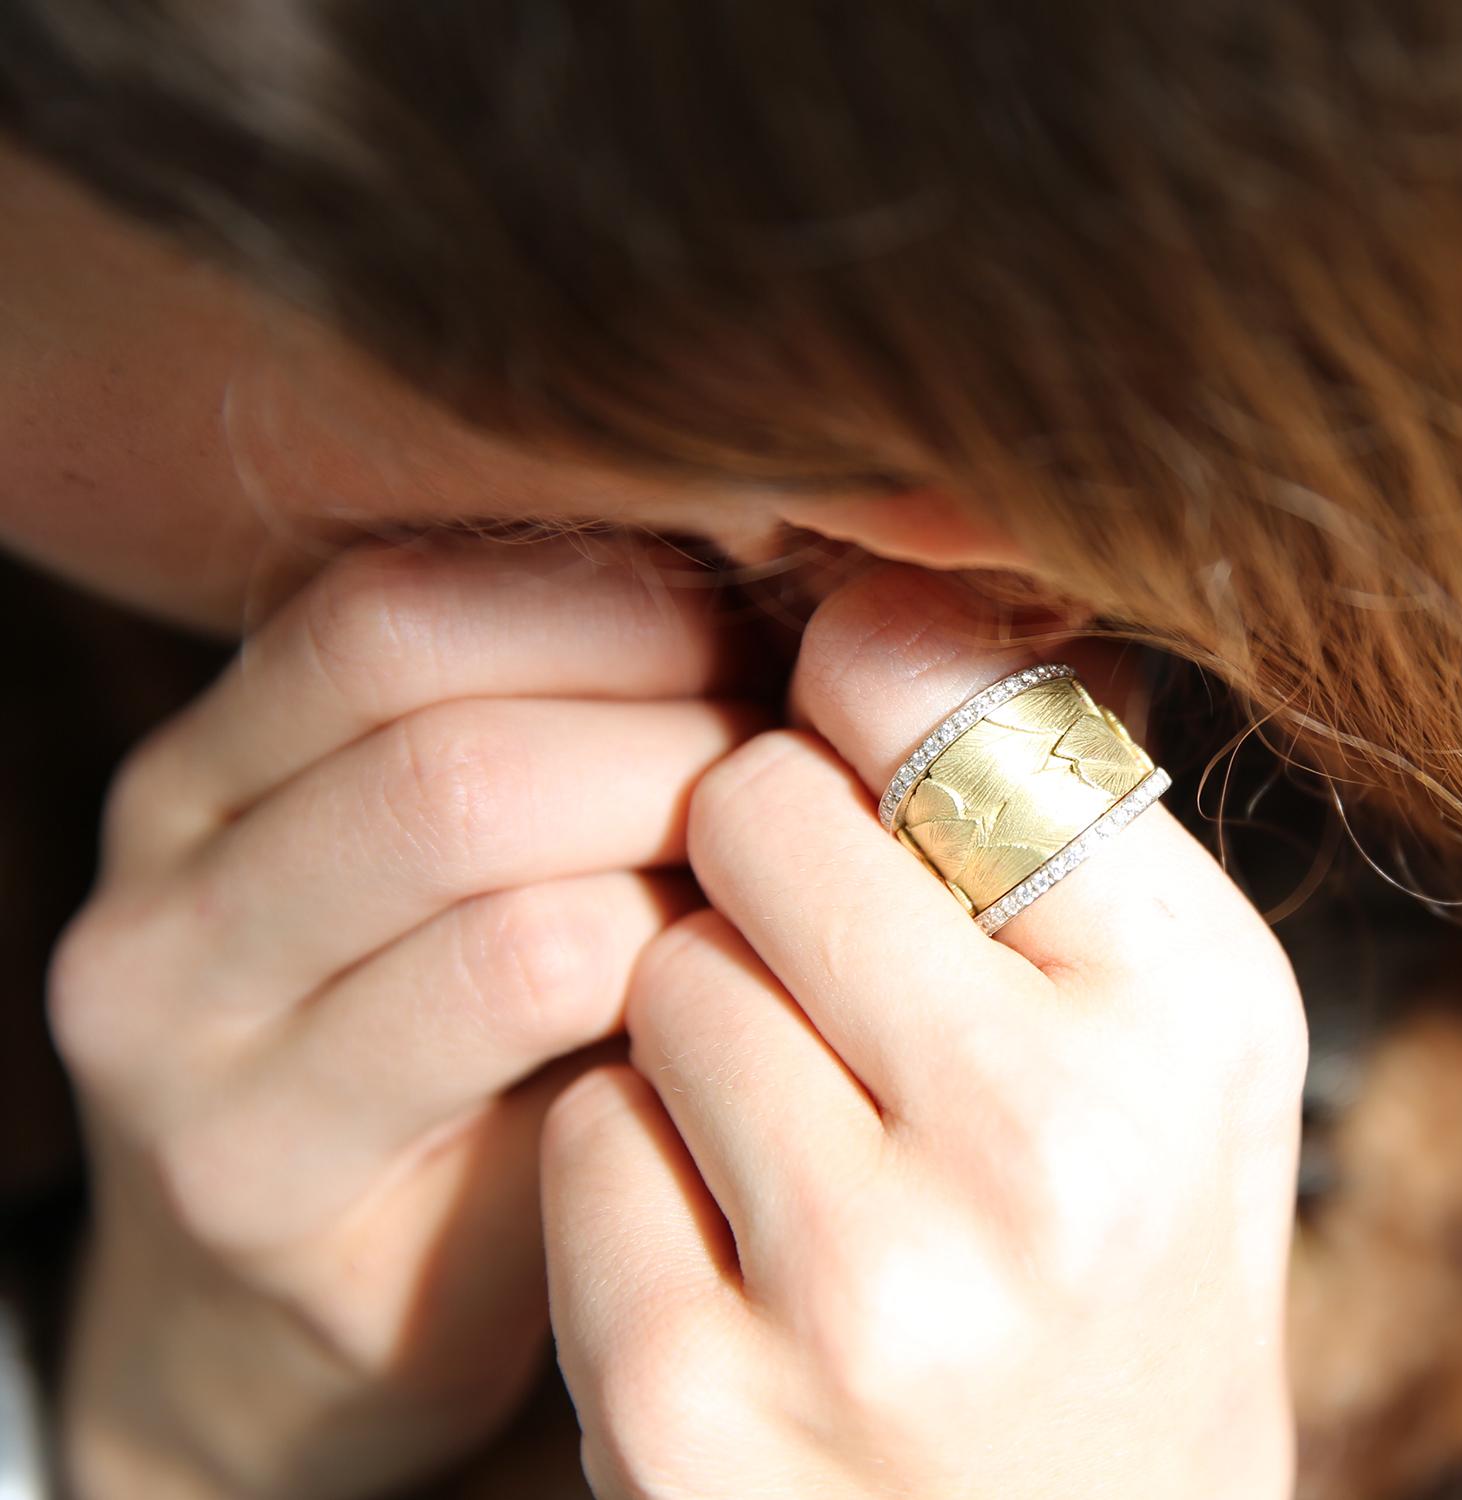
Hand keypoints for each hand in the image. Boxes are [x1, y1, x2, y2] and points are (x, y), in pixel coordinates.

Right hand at [48, 534, 770, 1497]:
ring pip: (492, 887)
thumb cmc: (436, 1056)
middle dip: (665, 739)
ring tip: (772, 871)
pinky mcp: (267, 1192)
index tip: (743, 635)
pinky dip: (662, 972)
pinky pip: (517, 1011)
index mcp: (200, 781)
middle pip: (447, 755)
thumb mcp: (448, 871)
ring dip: (680, 859)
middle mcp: (158, 908)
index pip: (387, 616)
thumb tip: (756, 598)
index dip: (596, 609)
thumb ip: (544, 737)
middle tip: (791, 766)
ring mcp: (187, 1066)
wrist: (304, 1309)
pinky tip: (724, 979)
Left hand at [542, 562, 1306, 1499]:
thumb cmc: (1110, 1238)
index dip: (858, 689)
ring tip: (801, 1124)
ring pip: (650, 968)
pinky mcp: (689, 1405)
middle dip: (760, 857)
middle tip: (826, 957)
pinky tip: (733, 1240)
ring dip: (697, 1018)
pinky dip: (633, 1157)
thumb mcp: (1158, 1015)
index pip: (933, 697)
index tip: (845, 720)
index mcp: (1181, 1010)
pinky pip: (578, 1131)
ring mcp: (860, 1295)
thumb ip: (1040, 802)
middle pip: (746, 811)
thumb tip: (868, 585)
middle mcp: (1041, 1153)